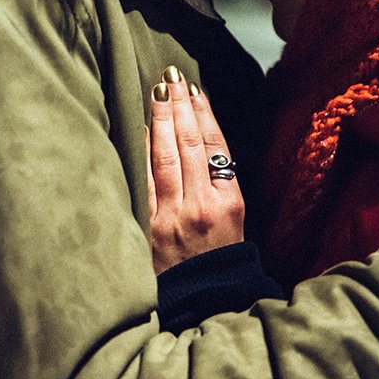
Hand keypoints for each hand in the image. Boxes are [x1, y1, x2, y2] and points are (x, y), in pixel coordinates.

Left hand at [147, 68, 244, 273]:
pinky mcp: (149, 226)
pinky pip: (146, 179)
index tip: (195, 90)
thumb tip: (201, 140)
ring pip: (167, 155)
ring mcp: (173, 215)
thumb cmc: (219, 259)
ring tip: (157, 90)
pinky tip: (143, 128)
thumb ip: (220, 183)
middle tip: (171, 76)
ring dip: (162, 119)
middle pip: (191, 144)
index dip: (205, 114)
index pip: (216, 146)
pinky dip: (145, 150)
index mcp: (228, 202)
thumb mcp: (234, 220)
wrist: (202, 302)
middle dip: (180, 106)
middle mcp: (201, 205)